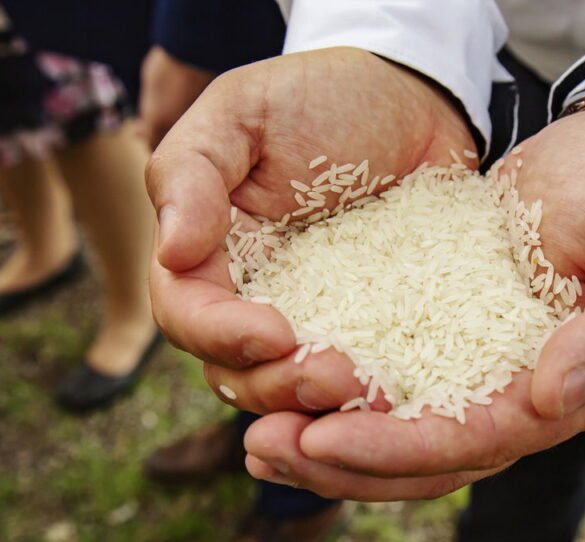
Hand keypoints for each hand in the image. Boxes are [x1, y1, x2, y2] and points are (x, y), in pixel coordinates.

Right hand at [146, 48, 475, 406]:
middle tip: (340, 377)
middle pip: (235, 369)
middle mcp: (253, 295)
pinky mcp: (371, 325)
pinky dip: (373, 395)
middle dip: (278, 384)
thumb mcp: (243, 111)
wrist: (412, 99)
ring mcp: (314, 316)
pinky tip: (404, 394)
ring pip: (292, 388)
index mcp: (210, 251)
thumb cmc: (319, 95)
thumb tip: (171, 251)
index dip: (219, 335)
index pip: (187, 313)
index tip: (274, 334)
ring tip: (374, 392)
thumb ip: (191, 172)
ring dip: (323, 403)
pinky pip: (362, 373)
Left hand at [241, 104, 584, 499]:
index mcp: (582, 389)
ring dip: (333, 444)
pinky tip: (285, 391)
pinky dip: (342, 397)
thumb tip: (552, 398)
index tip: (324, 439)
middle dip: (349, 462)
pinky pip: (395, 383)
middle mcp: (532, 398)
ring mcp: (491, 373)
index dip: (403, 447)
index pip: (483, 438)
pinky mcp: (456, 340)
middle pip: (434, 457)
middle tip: (264, 451)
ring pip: (407, 432)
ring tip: (258, 442)